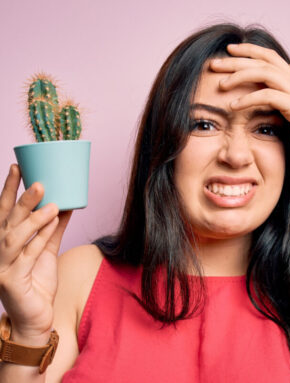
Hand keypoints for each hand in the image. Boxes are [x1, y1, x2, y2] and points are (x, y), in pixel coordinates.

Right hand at [0, 164, 72, 337]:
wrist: (36, 316)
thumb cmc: (38, 281)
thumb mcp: (47, 249)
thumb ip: (54, 228)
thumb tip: (67, 204)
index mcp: (5, 241)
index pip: (4, 210)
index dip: (9, 189)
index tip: (18, 167)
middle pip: (7, 220)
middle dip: (21, 199)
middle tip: (39, 183)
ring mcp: (2, 266)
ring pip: (14, 237)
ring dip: (33, 219)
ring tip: (52, 204)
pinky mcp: (11, 280)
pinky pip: (28, 255)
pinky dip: (40, 238)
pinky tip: (53, 223)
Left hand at [209, 43, 289, 160]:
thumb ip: (286, 88)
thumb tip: (288, 68)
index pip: (269, 56)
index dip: (249, 50)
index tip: (228, 49)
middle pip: (263, 61)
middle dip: (236, 60)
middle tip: (213, 64)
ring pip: (265, 73)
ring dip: (240, 76)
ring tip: (221, 85)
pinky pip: (268, 96)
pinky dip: (248, 99)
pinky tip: (233, 106)